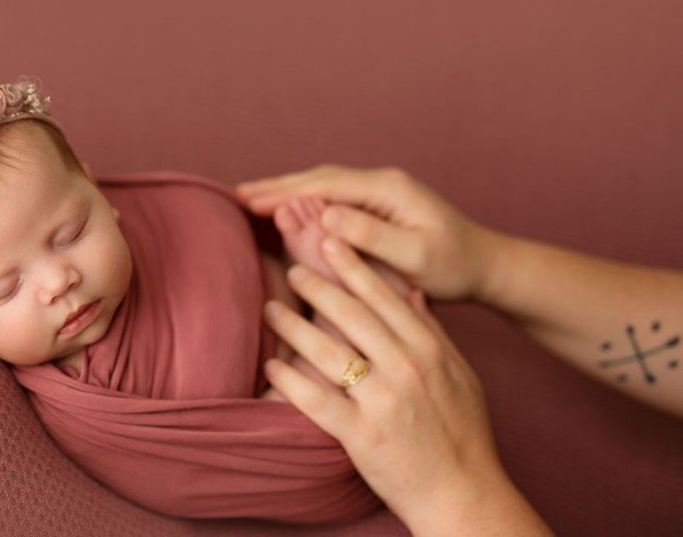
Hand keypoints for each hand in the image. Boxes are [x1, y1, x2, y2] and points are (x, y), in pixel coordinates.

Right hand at [237, 165, 503, 299]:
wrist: (486, 265)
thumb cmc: (455, 266)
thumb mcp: (415, 256)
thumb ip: (372, 235)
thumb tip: (326, 216)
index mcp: (388, 189)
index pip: (325, 186)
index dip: (284, 193)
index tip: (249, 201)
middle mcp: (383, 183)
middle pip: (319, 179)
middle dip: (277, 186)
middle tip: (237, 194)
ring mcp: (382, 192)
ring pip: (324, 185)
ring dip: (288, 190)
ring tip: (252, 198)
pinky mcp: (381, 206)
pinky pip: (334, 197)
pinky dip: (305, 200)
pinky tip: (289, 208)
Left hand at [262, 238, 548, 533]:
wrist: (465, 495)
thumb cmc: (463, 435)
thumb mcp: (461, 375)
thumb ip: (435, 333)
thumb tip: (413, 293)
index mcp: (430, 351)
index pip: (385, 297)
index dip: (355, 267)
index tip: (331, 241)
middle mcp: (407, 369)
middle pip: (352, 316)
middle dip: (318, 287)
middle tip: (292, 268)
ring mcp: (384, 401)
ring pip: (328, 352)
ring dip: (294, 326)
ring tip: (272, 310)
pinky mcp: (362, 435)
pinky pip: (315, 400)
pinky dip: (288, 381)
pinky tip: (270, 366)